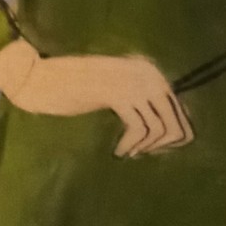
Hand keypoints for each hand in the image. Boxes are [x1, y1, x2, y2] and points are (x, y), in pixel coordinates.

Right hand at [0, 41, 192, 157]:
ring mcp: (134, 83)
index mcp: (150, 71)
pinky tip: (118, 151)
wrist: (45, 77)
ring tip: (128, 152)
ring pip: (159, 128)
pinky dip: (130, 145)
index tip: (156, 150)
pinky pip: (138, 129)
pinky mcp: (118, 94)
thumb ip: (143, 104)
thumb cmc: (78, 88)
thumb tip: (172, 134)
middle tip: (142, 154)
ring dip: (145, 147)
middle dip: (163, 145)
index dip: (175, 136)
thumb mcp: (117, 92)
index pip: (180, 110)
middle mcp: (148, 74)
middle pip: (175, 121)